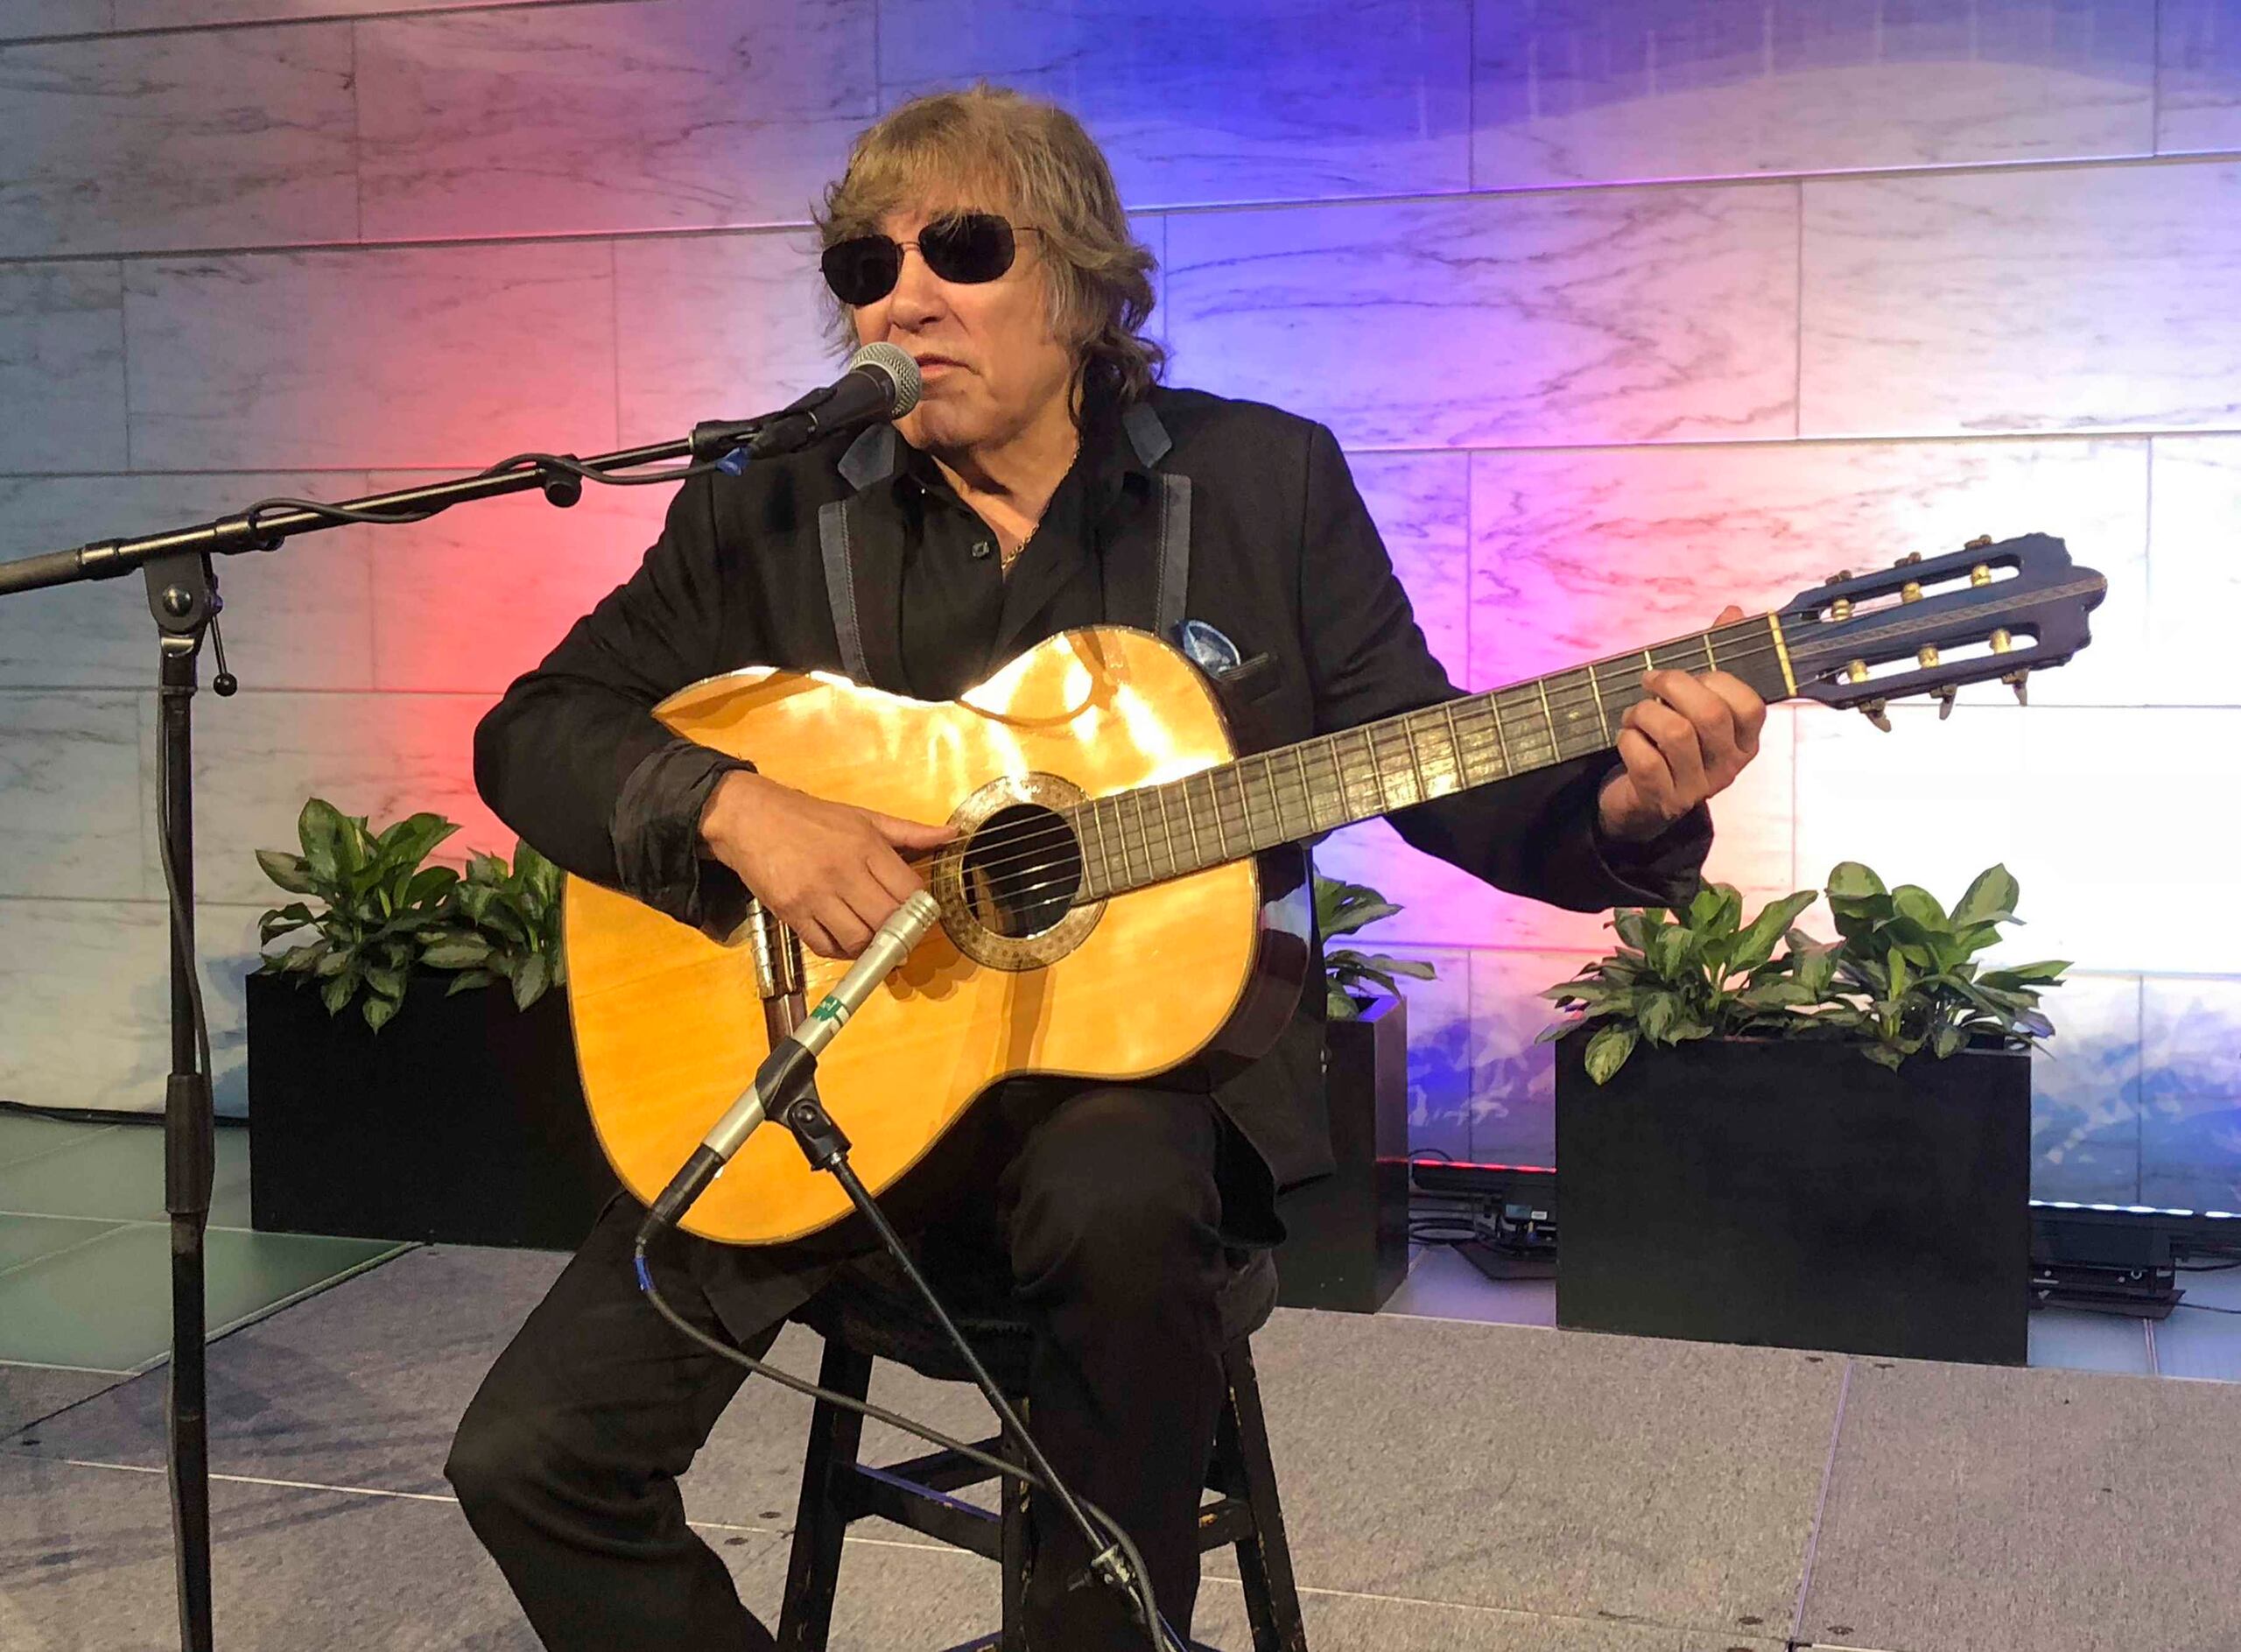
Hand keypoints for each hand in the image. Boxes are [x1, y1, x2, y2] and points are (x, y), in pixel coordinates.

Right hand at [700, 770, 954, 958]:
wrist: (748, 816)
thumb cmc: (809, 817)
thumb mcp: (862, 816)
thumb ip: (908, 831)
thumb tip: (951, 835)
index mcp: (865, 845)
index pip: (908, 889)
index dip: (919, 907)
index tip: (917, 913)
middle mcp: (842, 871)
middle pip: (887, 919)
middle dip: (898, 933)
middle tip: (898, 935)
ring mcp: (814, 894)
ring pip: (858, 938)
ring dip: (870, 946)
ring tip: (871, 938)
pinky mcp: (790, 912)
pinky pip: (824, 946)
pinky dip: (840, 951)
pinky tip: (844, 940)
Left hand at [1596, 604, 1766, 842]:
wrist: (1640, 803)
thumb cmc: (1670, 744)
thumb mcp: (1694, 704)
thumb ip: (1714, 660)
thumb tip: (1732, 611)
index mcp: (1745, 740)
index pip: (1750, 704)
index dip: (1716, 680)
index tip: (1690, 674)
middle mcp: (1728, 766)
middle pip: (1709, 714)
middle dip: (1672, 686)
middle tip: (1649, 682)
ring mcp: (1696, 787)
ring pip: (1675, 734)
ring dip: (1644, 713)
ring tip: (1635, 715)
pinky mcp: (1662, 800)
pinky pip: (1646, 761)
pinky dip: (1628, 741)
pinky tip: (1627, 739)